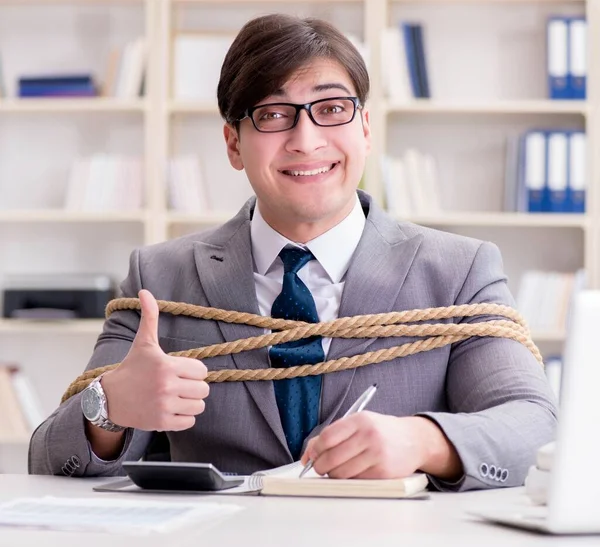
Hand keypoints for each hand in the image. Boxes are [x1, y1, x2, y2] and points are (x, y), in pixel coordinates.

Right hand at [100, 289, 209, 431]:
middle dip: (194, 386)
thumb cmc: (132, 367)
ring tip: (176, 396)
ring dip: (191, 402)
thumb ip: (150, 317)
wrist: (110, 398)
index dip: (193, 370)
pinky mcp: (162, 423)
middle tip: (180, 384)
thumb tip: (145, 291)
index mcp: (166, 365)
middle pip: (203, 389)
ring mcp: (164, 406)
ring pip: (199, 406)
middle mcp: (166, 386)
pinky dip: (184, 417)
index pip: (202, 370)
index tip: (181, 370)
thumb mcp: (143, 342)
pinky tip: (171, 408)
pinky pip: (189, 421)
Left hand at [301, 412, 461, 479]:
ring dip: (333, 475)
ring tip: (336, 470)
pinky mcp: (383, 471)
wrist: (414, 439)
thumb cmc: (380, 431)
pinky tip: (353, 472)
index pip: (328, 436)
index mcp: (359, 420)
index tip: (312, 455)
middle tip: (320, 468)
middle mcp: (368, 435)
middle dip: (320, 466)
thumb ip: (333, 435)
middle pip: (332, 457)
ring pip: (341, 473)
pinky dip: (349, 480)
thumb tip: (307, 454)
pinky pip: (355, 481)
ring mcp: (377, 454)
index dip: (315, 449)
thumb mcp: (359, 423)